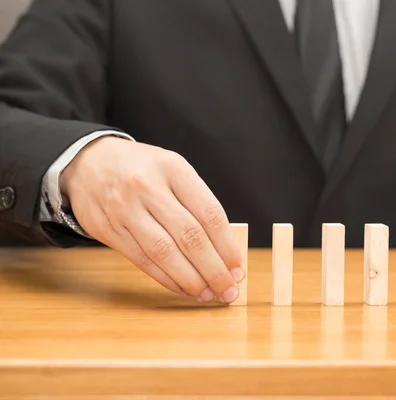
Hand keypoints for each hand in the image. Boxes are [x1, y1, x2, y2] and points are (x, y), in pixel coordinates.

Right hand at [60, 136, 243, 302]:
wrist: (88, 162)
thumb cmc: (143, 170)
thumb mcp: (173, 170)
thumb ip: (198, 203)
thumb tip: (224, 249)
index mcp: (173, 168)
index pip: (209, 213)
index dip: (227, 246)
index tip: (238, 267)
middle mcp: (148, 188)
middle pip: (190, 237)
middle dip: (214, 269)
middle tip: (229, 289)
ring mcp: (125, 210)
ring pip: (165, 253)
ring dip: (191, 280)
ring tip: (208, 294)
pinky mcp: (109, 230)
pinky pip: (143, 261)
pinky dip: (167, 279)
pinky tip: (184, 289)